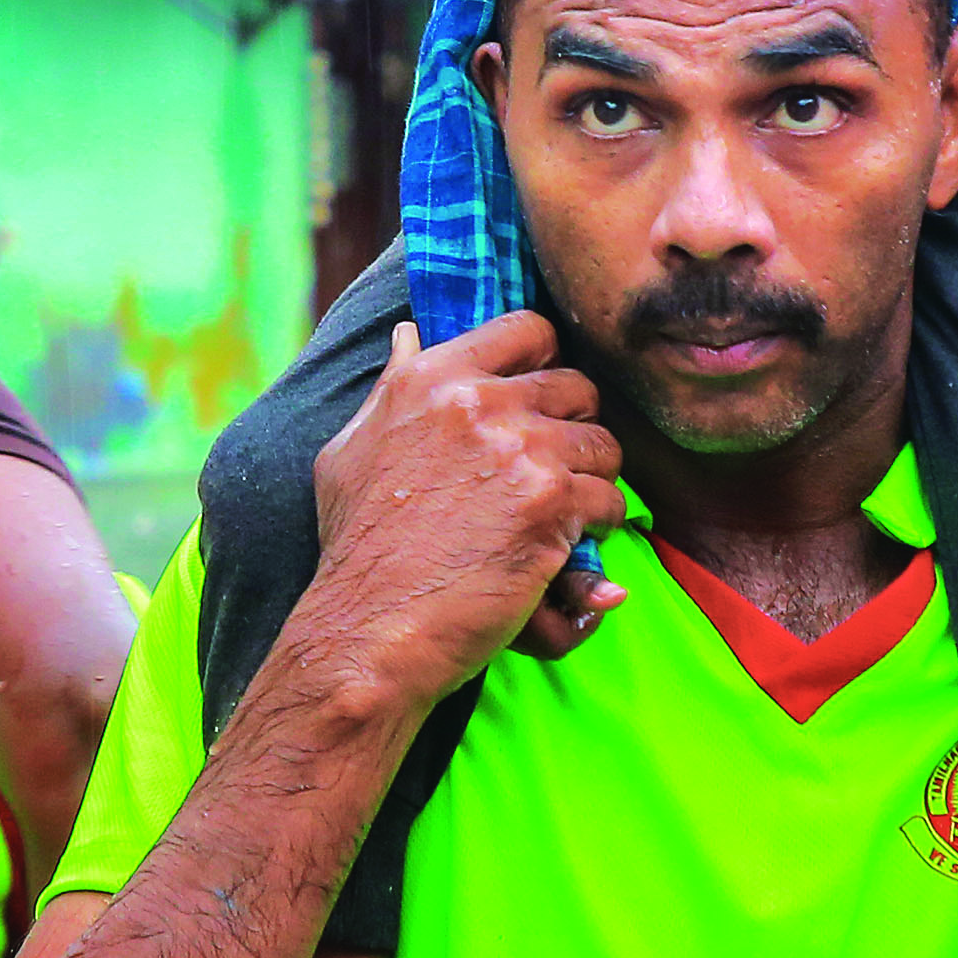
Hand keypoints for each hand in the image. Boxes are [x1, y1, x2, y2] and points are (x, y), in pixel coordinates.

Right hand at [304, 314, 627, 710]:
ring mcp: (520, 450)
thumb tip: (408, 332)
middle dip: (576, 426)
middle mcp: (478, 403)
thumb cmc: (357, 547)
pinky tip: (570, 546)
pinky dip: (600, 525)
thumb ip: (390, 385)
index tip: (543, 398)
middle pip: (577, 387)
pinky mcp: (551, 503)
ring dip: (593, 478)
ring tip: (569, 511)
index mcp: (432, 378)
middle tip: (558, 466)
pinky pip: (608, 498)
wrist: (371, 627)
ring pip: (603, 444)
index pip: (526, 329)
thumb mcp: (350, 449)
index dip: (546, 360)